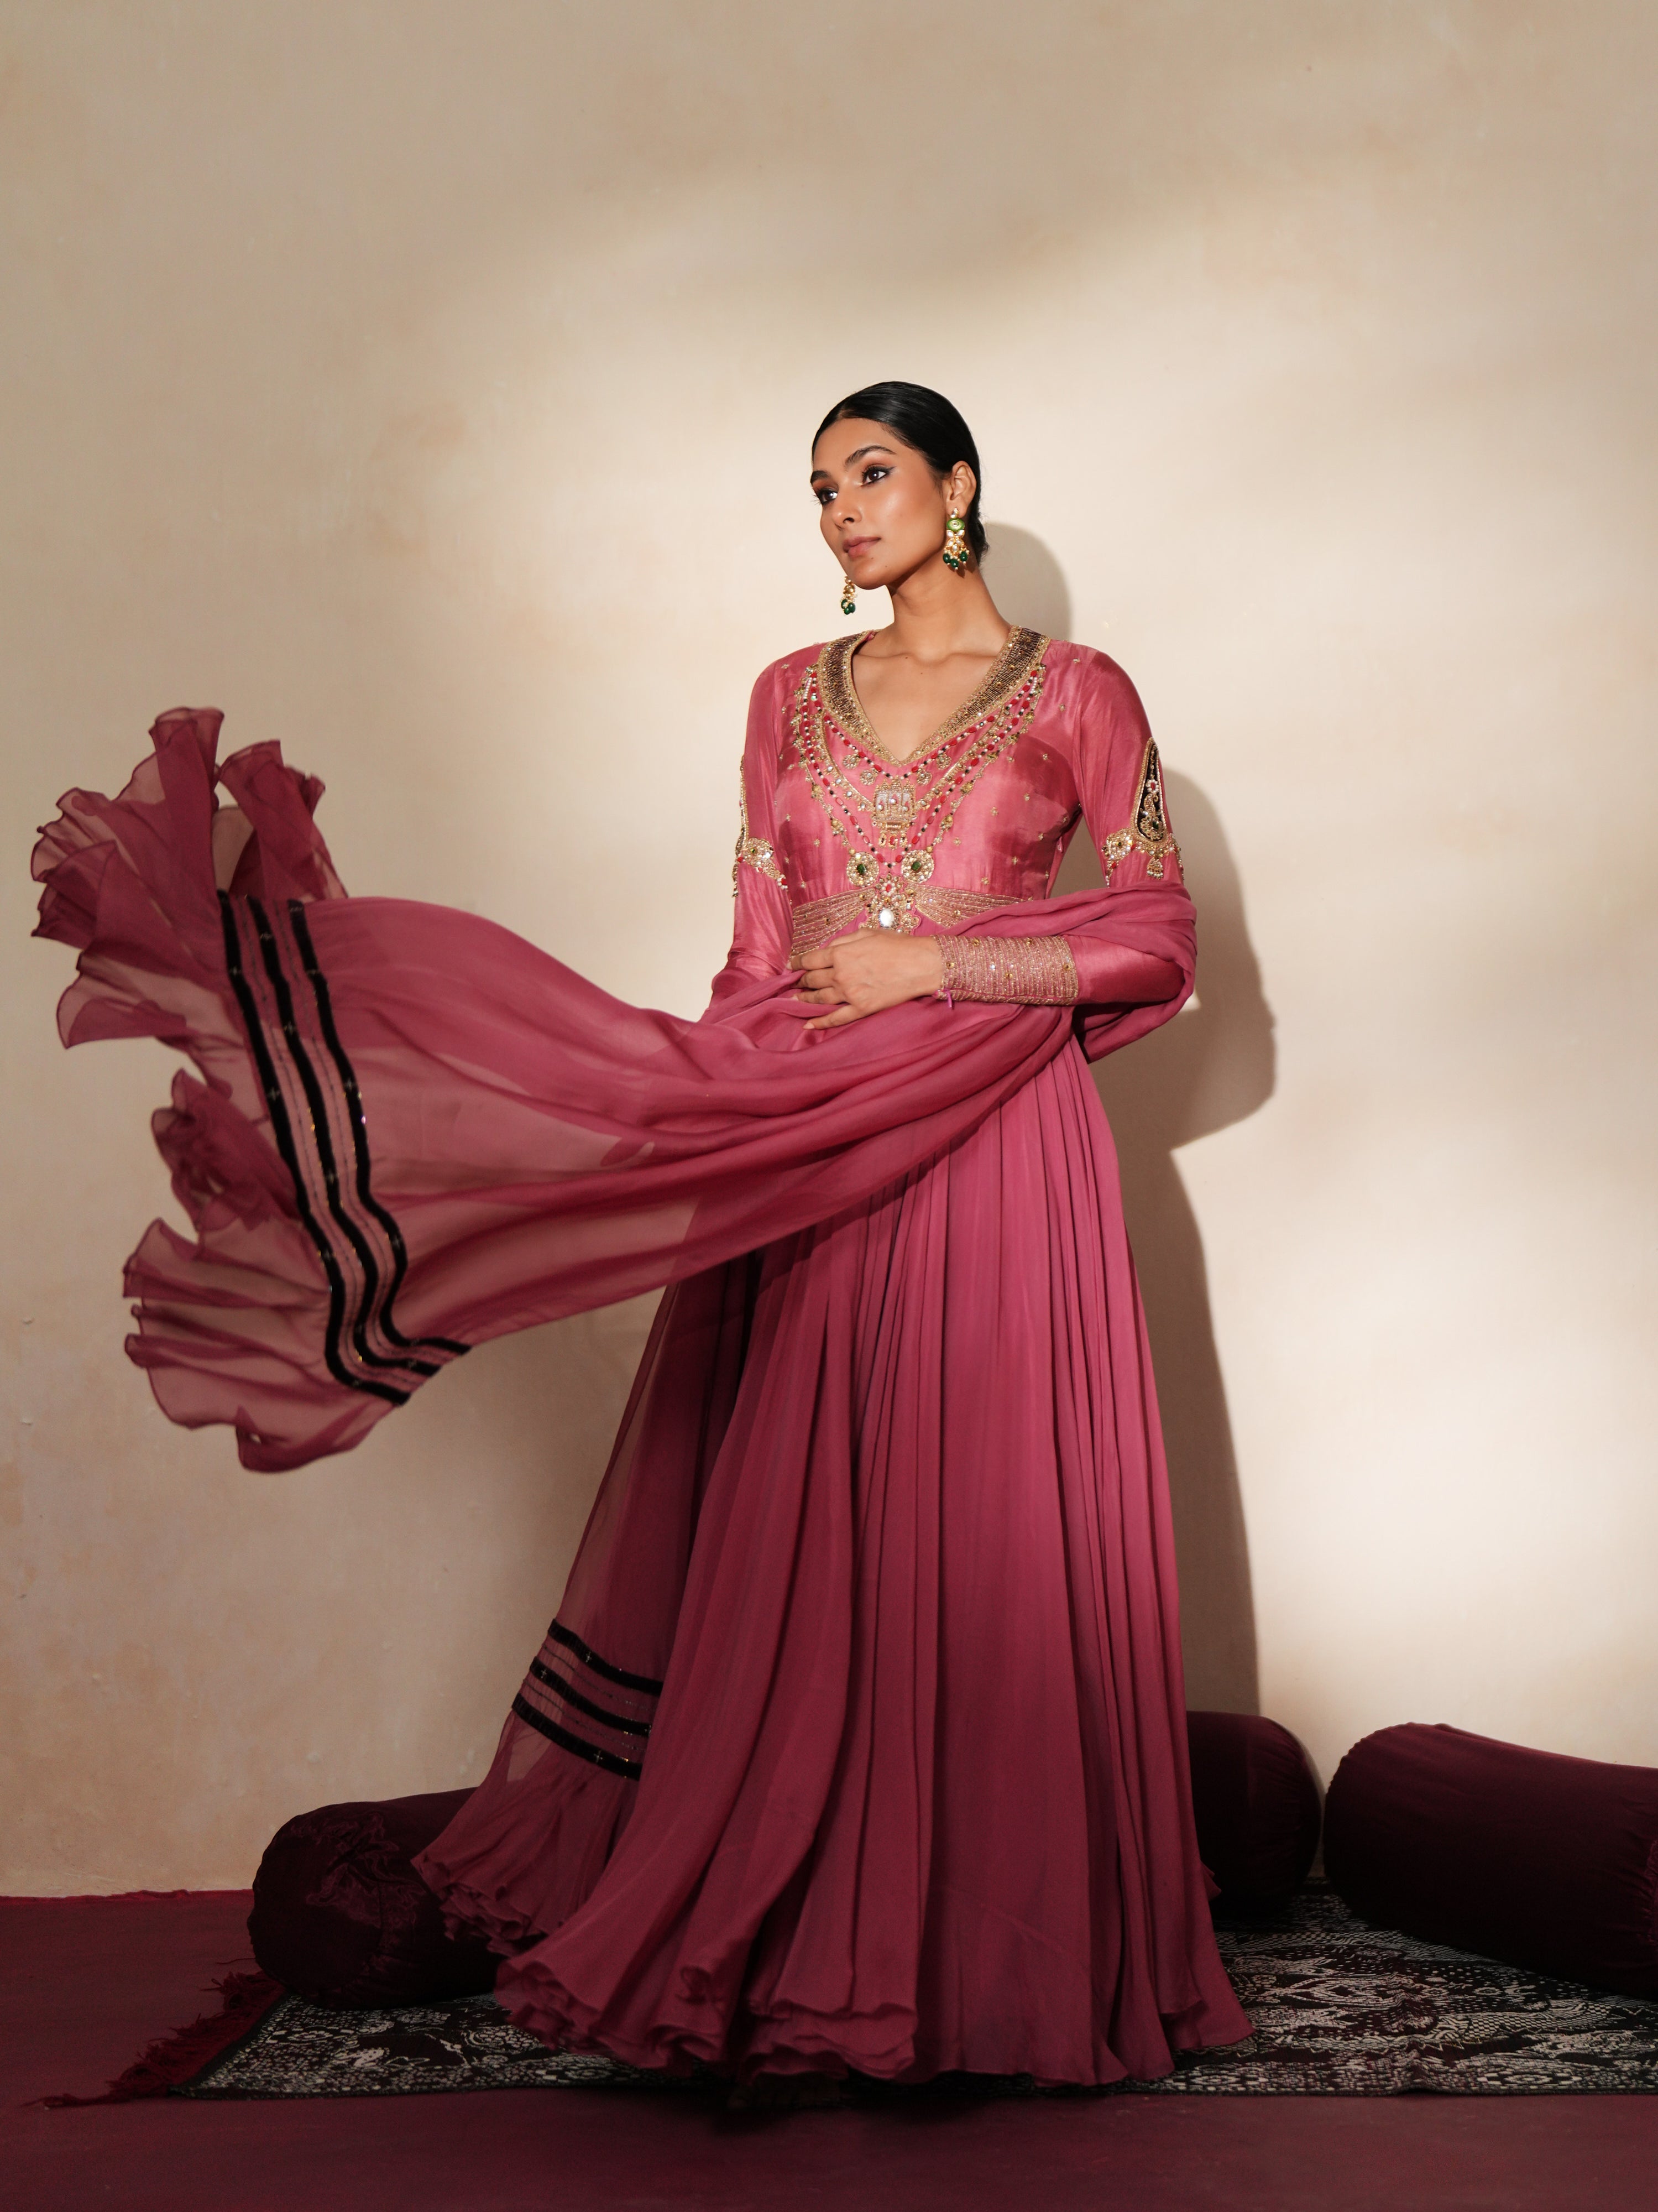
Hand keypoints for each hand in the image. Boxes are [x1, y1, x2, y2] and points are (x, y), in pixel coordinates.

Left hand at [791, 929, 945, 1029]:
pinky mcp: (861, 1009)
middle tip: (794, 983)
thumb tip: (828, 949)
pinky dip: (820, 1023)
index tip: (791, 965)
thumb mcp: (868, 933)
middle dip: (801, 980)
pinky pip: (836, 1018)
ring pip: (819, 999)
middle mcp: (841, 974)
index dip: (797, 962)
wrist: (921, 964)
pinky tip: (807, 1025)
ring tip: (795, 999)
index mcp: (841, 953)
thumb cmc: (898, 945)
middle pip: (812, 979)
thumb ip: (844, 940)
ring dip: (805, 999)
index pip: (810, 959)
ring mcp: (850, 994)